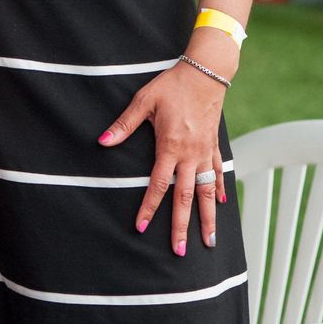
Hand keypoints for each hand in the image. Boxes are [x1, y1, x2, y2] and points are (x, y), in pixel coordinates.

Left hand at [98, 63, 226, 255]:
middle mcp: (190, 154)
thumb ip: (124, 124)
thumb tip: (103, 141)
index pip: (158, 185)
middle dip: (182, 226)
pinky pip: (218, 172)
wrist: (205, 73)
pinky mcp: (214, 145)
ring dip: (208, 217)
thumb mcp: (143, 101)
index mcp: (170, 146)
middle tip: (181, 251)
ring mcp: (205, 151)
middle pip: (185, 197)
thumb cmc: (171, 85)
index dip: (149, 207)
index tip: (143, 227)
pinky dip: (219, 189)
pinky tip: (220, 204)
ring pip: (206, 191)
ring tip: (210, 241)